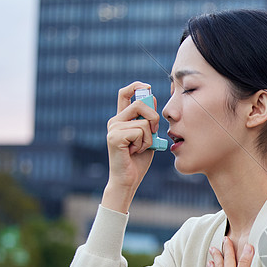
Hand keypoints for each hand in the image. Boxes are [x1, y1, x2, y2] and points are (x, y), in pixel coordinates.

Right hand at [102, 81, 159, 212]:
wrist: (128, 180)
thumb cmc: (138, 160)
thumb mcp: (148, 136)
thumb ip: (148, 120)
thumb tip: (152, 97)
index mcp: (122, 119)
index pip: (125, 94)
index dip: (136, 86)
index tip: (147, 86)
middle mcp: (115, 121)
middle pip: (140, 103)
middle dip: (154, 117)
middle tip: (153, 133)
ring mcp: (113, 129)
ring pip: (143, 122)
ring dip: (149, 138)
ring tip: (140, 148)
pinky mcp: (115, 137)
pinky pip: (139, 132)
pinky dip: (143, 143)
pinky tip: (134, 152)